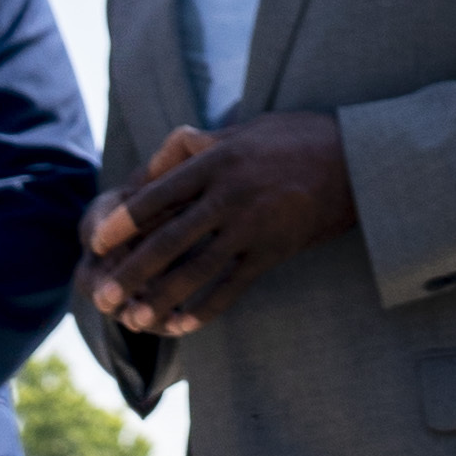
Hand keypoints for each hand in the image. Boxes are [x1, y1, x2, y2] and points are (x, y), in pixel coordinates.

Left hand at [80, 114, 358, 335]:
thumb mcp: (246, 129)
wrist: (358, 160)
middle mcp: (231, 195)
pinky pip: (232, 287)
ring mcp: (253, 226)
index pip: (157, 195)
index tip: (96, 243)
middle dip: (131, 272)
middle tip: (101, 297)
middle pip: (169, 240)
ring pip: (196, 270)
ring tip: (132, 321)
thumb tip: (161, 159)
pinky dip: (203, 309)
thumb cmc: (298, 138)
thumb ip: (202, 146)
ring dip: (160, 298)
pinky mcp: (274, 252)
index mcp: (218, 161)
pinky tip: (179, 325)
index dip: (123, 222)